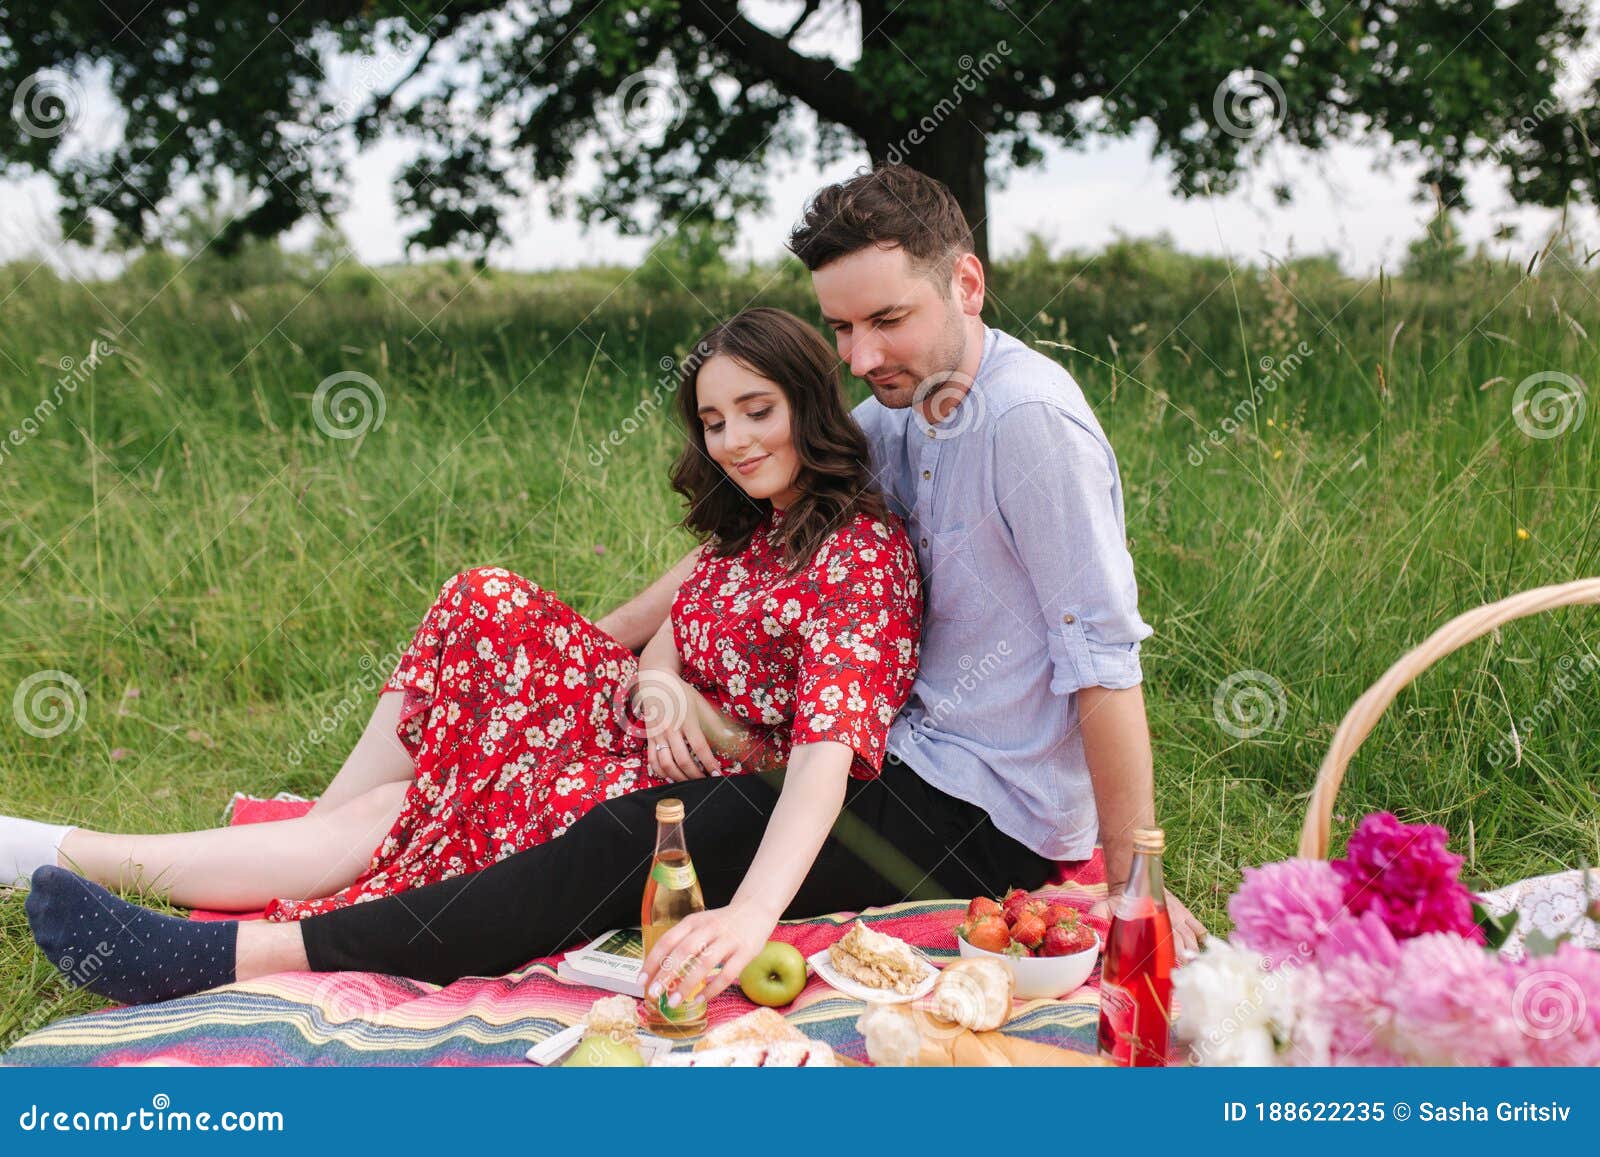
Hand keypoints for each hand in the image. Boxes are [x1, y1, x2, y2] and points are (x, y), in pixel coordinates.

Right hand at [634, 669, 720, 781]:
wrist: (656, 683)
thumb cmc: (682, 694)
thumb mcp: (702, 704)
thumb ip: (715, 723)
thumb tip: (732, 738)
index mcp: (687, 720)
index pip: (700, 747)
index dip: (709, 763)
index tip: (717, 773)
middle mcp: (671, 729)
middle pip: (683, 759)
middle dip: (696, 775)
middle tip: (705, 781)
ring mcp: (658, 734)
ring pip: (666, 764)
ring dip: (679, 777)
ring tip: (690, 782)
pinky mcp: (649, 738)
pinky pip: (652, 760)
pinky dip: (661, 773)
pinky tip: (671, 777)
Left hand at [642, 903, 773, 1005]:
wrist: (756, 909)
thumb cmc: (722, 923)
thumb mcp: (700, 924)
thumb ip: (684, 942)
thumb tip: (659, 972)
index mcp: (694, 921)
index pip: (668, 940)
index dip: (652, 961)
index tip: (641, 980)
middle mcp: (709, 928)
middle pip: (683, 951)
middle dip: (666, 974)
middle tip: (653, 993)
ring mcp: (728, 940)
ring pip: (704, 963)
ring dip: (686, 984)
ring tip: (673, 1002)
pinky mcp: (745, 952)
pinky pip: (727, 974)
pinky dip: (712, 989)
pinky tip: (700, 999)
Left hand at [1090, 886, 1209, 960]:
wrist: (1134, 880)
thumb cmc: (1118, 900)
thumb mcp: (1103, 908)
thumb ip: (1097, 922)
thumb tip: (1098, 946)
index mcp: (1151, 919)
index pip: (1164, 942)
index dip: (1170, 957)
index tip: (1173, 971)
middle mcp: (1168, 917)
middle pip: (1181, 943)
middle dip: (1184, 960)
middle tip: (1186, 975)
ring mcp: (1178, 915)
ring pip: (1191, 937)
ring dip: (1194, 952)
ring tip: (1196, 968)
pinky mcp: (1184, 912)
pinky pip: (1198, 926)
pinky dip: (1203, 938)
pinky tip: (1204, 950)